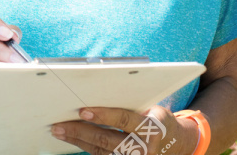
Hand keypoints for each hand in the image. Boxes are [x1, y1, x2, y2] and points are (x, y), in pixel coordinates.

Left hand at [50, 105, 199, 154]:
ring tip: (58, 131)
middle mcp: (144, 148)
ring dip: (77, 140)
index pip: (124, 120)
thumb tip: (95, 89)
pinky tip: (71, 138)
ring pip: (100, 150)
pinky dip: (84, 146)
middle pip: (107, 139)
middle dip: (80, 131)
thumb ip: (129, 103)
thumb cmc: (157, 118)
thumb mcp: (152, 107)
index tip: (83, 111)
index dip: (103, 115)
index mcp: (151, 128)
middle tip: (59, 124)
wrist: (177, 143)